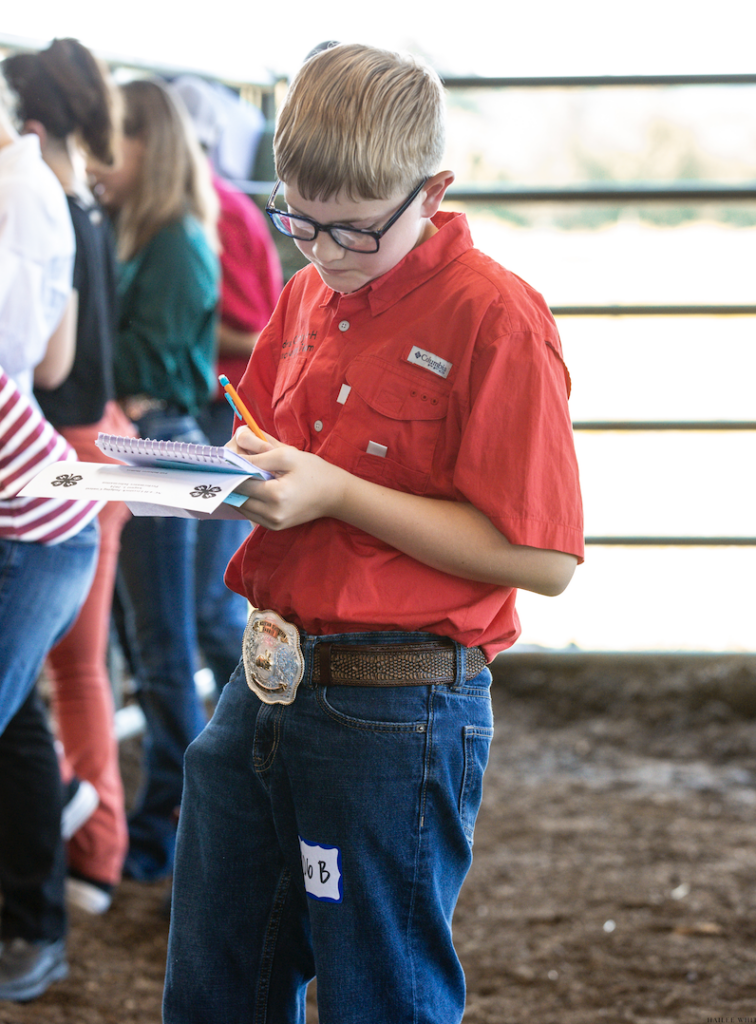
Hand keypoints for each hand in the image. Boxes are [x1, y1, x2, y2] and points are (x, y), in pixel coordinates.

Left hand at [227, 426, 345, 529]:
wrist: (336, 495)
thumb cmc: (314, 472)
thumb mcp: (289, 455)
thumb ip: (260, 453)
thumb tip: (237, 449)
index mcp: (276, 495)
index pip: (240, 483)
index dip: (232, 470)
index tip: (228, 459)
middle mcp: (272, 514)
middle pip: (238, 497)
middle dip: (234, 480)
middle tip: (234, 466)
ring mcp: (273, 523)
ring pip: (242, 507)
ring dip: (239, 492)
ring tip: (244, 476)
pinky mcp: (275, 527)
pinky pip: (251, 514)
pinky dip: (248, 501)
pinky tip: (253, 488)